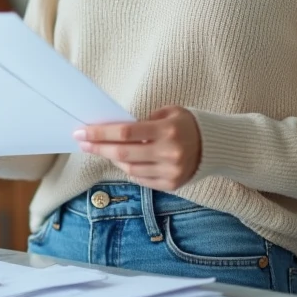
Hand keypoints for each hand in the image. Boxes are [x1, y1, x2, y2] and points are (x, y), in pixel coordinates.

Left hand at [74, 106, 201, 191]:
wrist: (214, 145)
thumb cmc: (185, 124)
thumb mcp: (168, 112)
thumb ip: (142, 121)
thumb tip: (112, 130)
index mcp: (167, 130)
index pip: (125, 132)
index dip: (100, 133)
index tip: (82, 132)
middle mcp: (169, 153)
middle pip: (123, 154)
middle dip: (98, 148)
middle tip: (82, 142)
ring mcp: (170, 171)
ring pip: (129, 168)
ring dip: (113, 159)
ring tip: (105, 149)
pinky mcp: (171, 184)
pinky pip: (140, 179)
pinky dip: (129, 169)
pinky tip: (125, 161)